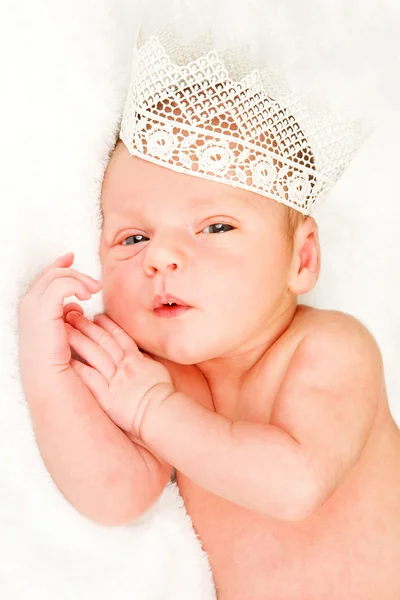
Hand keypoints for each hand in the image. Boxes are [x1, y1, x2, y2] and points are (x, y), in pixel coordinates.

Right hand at [18, 252, 101, 379]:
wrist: (50, 377)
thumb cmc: (58, 359)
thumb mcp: (63, 330)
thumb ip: (66, 314)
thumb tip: (76, 307)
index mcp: (32, 307)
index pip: (44, 277)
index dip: (58, 265)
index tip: (72, 257)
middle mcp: (28, 303)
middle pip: (52, 273)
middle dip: (74, 272)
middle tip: (95, 284)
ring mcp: (33, 305)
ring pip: (58, 276)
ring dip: (79, 279)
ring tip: (94, 291)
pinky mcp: (43, 309)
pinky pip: (62, 285)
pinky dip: (76, 286)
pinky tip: (87, 297)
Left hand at [63, 309, 175, 435]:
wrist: (162, 412)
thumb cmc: (162, 395)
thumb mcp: (157, 371)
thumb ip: (145, 362)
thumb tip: (140, 357)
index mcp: (136, 359)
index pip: (120, 336)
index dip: (107, 324)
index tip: (97, 316)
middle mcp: (123, 365)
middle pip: (103, 340)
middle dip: (86, 326)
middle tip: (73, 315)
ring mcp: (114, 379)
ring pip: (94, 353)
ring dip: (79, 339)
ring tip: (65, 329)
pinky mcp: (106, 395)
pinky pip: (89, 377)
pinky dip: (77, 367)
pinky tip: (65, 358)